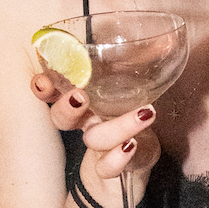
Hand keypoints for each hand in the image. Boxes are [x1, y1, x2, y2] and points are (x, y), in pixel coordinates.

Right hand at [31, 72, 161, 207]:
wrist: (137, 163)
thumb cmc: (132, 118)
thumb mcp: (136, 90)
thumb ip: (144, 65)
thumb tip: (165, 40)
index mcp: (85, 101)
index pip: (55, 92)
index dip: (44, 87)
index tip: (43, 82)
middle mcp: (87, 124)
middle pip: (62, 118)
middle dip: (65, 107)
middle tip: (80, 96)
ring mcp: (99, 147)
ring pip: (94, 139)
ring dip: (115, 127)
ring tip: (143, 113)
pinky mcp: (115, 167)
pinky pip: (108, 167)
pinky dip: (118, 157)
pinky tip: (131, 145)